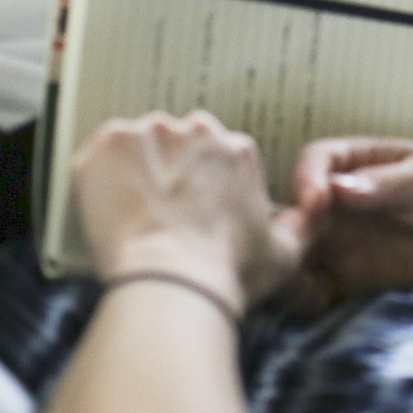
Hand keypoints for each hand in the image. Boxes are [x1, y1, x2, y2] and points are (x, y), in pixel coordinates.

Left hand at [71, 110, 301, 312]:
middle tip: (159, 212)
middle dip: (167, 170)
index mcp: (237, 149)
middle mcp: (196, 130)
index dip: (199, 184)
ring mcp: (149, 134)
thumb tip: (315, 214)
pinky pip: (97, 153)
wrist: (171, 282)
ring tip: (129, 213)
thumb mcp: (286, 253)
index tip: (190, 210)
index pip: (213, 154)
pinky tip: (106, 208)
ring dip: (133, 170)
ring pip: (136, 144)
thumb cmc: (227, 272)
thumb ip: (304, 225)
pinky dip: (98, 176)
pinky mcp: (108, 146)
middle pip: (175, 142)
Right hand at [289, 137, 412, 308]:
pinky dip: (306, 295)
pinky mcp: (347, 277)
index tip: (314, 204)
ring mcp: (340, 239)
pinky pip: (314, 287)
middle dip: (286, 229)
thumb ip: (388, 184)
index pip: (316, 162)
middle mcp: (338, 200)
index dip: (307, 180)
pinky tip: (317, 301)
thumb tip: (341, 188)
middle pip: (293, 210)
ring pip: (296, 251)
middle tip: (293, 251)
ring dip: (290, 266)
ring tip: (299, 281)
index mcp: (356, 162)